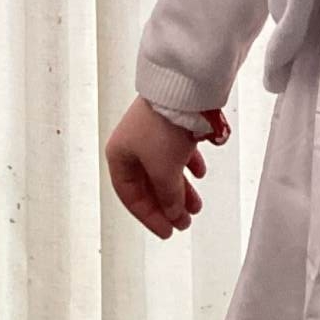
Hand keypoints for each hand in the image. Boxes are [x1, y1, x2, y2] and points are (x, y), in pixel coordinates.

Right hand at [105, 95, 208, 239]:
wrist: (183, 87)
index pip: (130, 196)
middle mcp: (133, 144)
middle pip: (149, 183)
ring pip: (166, 168)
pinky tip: (200, 172)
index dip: (149, 217)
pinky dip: (188, 164)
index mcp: (119, 155)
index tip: (167, 231)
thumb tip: (175, 213)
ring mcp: (152, 131)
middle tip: (185, 222)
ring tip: (197, 205)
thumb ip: (169, 197)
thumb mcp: (163, 171)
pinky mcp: (171, 121)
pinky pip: (178, 149)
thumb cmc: (163, 126)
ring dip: (181, 188)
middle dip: (168, 204)